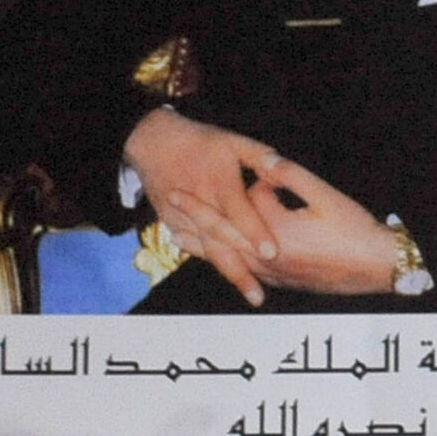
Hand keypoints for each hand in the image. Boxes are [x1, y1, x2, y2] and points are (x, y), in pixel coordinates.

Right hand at [126, 106, 286, 307]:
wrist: (154, 144)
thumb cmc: (201, 142)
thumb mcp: (232, 141)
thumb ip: (259, 156)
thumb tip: (282, 165)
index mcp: (218, 184)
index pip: (239, 212)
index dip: (255, 232)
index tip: (272, 253)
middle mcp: (200, 206)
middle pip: (222, 242)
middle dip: (242, 269)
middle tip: (261, 293)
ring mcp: (182, 218)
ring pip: (208, 251)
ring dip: (230, 272)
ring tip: (252, 293)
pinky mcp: (172, 224)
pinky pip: (194, 248)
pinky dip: (213, 263)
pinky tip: (234, 279)